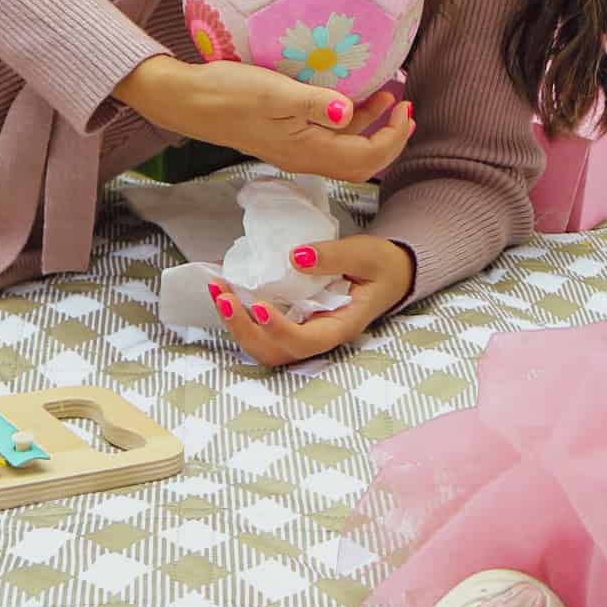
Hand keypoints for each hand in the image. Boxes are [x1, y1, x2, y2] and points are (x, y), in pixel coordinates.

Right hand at [116, 57, 416, 182]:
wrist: (188, 100)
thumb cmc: (228, 92)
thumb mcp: (275, 92)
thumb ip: (313, 103)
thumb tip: (350, 113)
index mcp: (306, 151)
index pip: (364, 158)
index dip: (392, 138)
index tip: (405, 108)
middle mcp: (303, 158)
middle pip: (360, 162)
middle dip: (389, 139)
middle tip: (406, 108)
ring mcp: (293, 149)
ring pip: (345, 150)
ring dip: (372, 129)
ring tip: (388, 97)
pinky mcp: (284, 138)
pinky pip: (329, 141)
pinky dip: (349, 124)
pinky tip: (351, 99)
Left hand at [204, 235, 415, 366]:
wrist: (389, 273)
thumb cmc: (381, 265)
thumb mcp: (366, 254)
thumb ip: (334, 255)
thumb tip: (296, 256)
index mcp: (342, 325)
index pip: (307, 342)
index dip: (279, 330)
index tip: (259, 306)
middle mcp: (320, 336)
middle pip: (276, 353)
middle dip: (244, 329)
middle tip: (224, 295)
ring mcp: (304, 332)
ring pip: (264, 346)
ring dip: (236, 323)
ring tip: (218, 290)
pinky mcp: (293, 321)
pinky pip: (262, 329)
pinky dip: (240, 313)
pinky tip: (227, 289)